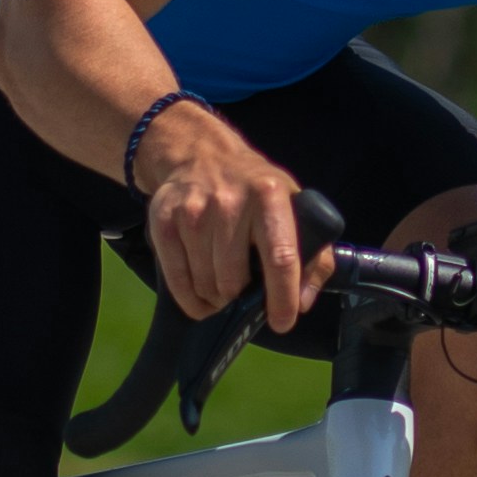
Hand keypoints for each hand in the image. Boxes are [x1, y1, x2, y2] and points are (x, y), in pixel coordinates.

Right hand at [135, 98, 333, 335]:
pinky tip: (199, 294)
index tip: (282, 323)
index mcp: (269, 196)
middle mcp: (229, 201)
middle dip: (239, 298)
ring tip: (221, 286)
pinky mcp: (164, 220)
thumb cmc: (255, 189)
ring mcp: (192, 210)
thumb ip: (312, 257)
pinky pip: (176, 279)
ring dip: (215, 297)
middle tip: (242, 291)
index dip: (282, 296)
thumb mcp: (294, 208)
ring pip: (205, 284)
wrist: (200, 154)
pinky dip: (189, 298)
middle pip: (233, 279)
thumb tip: (303, 301)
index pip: (280, 256)